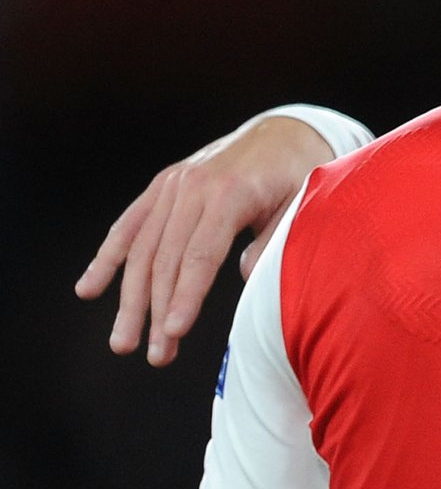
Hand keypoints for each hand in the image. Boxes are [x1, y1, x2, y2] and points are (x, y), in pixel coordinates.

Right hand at [75, 115, 333, 364]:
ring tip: (124, 343)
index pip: (201, 254)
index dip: (186, 295)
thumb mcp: (304, 206)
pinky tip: (88, 290)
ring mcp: (172, 185)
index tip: (174, 331)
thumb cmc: (300, 176)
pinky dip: (107, 258)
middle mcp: (192, 187)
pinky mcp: (162, 187)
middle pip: (166, 258)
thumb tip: (246, 277)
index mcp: (230, 193)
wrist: (284, 132)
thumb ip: (277, 240)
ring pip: (142, 248)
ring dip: (130, 299)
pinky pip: (130, 226)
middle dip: (157, 311)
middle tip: (156, 356)